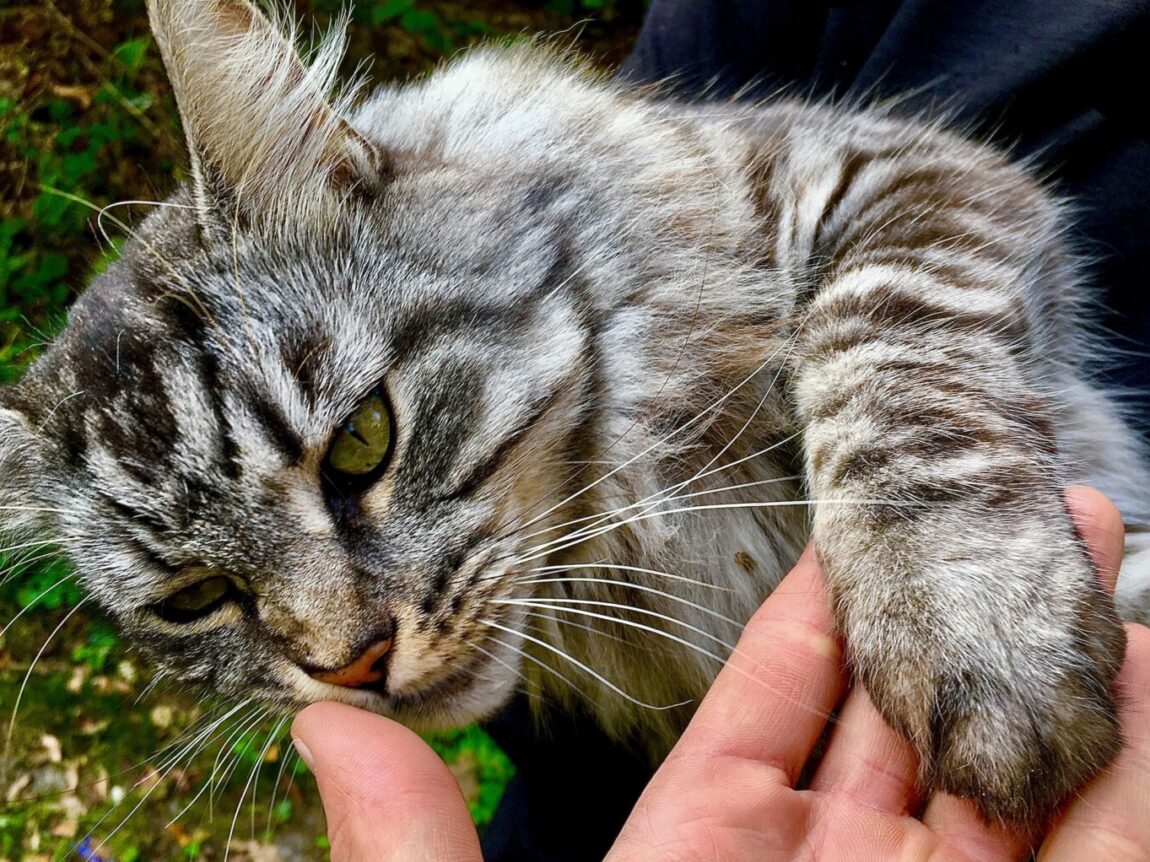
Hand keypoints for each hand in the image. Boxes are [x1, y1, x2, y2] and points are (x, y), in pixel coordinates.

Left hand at [291, 487, 1149, 861]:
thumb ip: (416, 854)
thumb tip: (324, 723)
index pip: (772, 709)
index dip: (818, 612)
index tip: (853, 525)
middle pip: (905, 720)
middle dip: (955, 606)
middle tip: (1003, 503)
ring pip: (1012, 779)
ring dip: (1054, 669)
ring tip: (1090, 562)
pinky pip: (1096, 861)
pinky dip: (1127, 775)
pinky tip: (1144, 680)